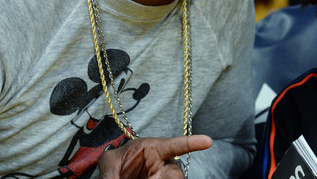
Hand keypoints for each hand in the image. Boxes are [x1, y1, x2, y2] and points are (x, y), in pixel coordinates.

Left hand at [98, 135, 212, 178]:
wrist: (119, 175)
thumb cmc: (117, 163)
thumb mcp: (109, 163)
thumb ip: (110, 174)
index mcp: (154, 148)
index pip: (175, 145)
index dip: (191, 143)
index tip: (207, 141)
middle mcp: (164, 165)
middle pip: (176, 174)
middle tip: (153, 178)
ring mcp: (164, 178)